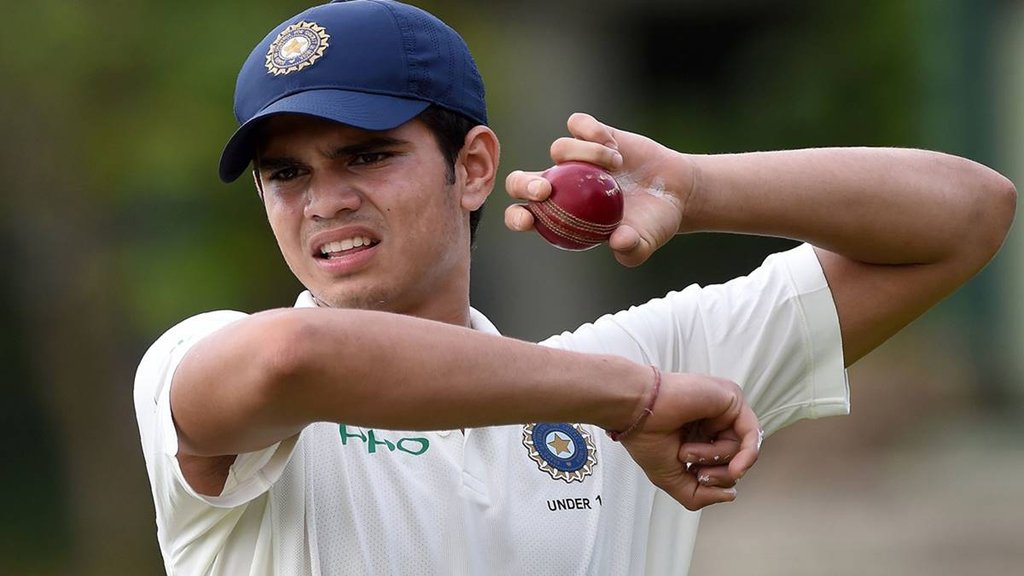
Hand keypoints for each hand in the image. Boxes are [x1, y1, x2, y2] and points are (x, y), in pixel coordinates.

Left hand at [505, 112, 696, 266]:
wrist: (677, 192)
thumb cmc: (653, 222)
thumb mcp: (645, 241)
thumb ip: (631, 248)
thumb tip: (618, 242)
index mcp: (561, 216)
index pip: (523, 216)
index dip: (517, 218)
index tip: (529, 220)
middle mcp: (561, 185)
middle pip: (521, 181)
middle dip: (523, 183)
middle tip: (545, 190)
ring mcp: (575, 158)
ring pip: (558, 148)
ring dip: (585, 155)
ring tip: (616, 166)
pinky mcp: (593, 134)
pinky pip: (578, 124)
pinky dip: (592, 132)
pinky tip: (615, 148)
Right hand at [619, 372, 760, 510]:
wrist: (636, 411)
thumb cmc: (645, 436)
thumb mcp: (671, 479)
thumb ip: (699, 495)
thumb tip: (730, 495)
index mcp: (698, 437)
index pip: (723, 466)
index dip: (712, 481)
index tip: (690, 476)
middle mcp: (713, 422)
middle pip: (736, 460)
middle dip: (717, 474)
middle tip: (691, 467)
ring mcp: (723, 410)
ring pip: (742, 450)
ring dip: (713, 459)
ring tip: (686, 450)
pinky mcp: (732, 399)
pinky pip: (752, 435)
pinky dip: (746, 457)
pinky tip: (736, 469)